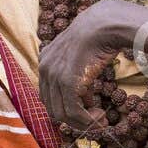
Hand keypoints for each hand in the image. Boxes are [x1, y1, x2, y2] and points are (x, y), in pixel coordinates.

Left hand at [38, 0, 139, 136]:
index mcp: (45, 60)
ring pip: (62, 114)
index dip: (66, 106)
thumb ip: (76, 74)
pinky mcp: (67, 84)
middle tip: (94, 119)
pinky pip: (73, 112)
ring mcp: (54, 77)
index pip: (48, 95)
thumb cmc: (97, 36)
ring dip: (82, 122)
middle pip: (52, 107)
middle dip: (73, 119)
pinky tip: (101, 117)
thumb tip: (85, 97)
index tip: (86, 108)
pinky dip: (87, 121)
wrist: (103, 25)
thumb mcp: (79, 55)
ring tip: (100, 120)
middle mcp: (44, 69)